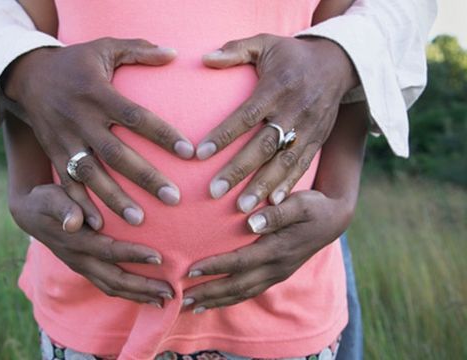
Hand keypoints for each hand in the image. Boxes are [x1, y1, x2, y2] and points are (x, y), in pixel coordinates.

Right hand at [3, 38, 194, 226]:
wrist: (27, 75)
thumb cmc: (76, 62)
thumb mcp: (104, 47)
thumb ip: (139, 49)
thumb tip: (173, 53)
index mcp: (98, 93)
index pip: (135, 117)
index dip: (162, 134)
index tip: (190, 152)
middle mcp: (81, 119)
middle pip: (116, 153)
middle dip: (144, 177)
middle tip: (174, 198)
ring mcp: (65, 139)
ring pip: (91, 174)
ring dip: (114, 199)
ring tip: (139, 220)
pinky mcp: (53, 153)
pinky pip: (66, 182)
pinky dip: (80, 204)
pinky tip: (99, 225)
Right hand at [9, 183, 174, 306]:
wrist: (30, 214)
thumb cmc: (46, 200)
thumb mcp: (51, 197)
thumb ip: (64, 207)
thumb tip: (73, 221)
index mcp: (75, 242)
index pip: (108, 251)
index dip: (133, 255)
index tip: (159, 258)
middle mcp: (80, 260)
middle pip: (114, 279)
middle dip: (143, 287)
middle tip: (171, 291)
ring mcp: (82, 267)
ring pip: (112, 287)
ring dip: (140, 296)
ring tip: (166, 300)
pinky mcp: (86, 269)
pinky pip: (109, 286)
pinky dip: (130, 293)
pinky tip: (149, 296)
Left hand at [181, 190, 353, 312]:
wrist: (335, 219)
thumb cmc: (314, 206)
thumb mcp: (301, 202)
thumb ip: (277, 212)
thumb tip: (251, 221)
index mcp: (278, 249)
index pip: (240, 262)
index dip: (214, 267)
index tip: (189, 270)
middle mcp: (276, 267)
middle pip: (237, 285)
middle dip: (208, 293)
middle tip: (181, 297)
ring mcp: (277, 274)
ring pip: (243, 293)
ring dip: (216, 301)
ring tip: (190, 306)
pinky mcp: (277, 275)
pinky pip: (250, 292)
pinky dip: (229, 299)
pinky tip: (213, 302)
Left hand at [197, 34, 357, 210]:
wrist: (339, 61)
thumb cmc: (291, 54)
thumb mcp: (265, 42)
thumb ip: (235, 50)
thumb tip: (205, 58)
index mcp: (276, 88)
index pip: (247, 115)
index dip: (224, 134)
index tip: (200, 154)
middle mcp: (293, 111)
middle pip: (264, 145)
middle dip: (239, 170)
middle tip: (214, 192)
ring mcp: (308, 128)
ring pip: (284, 162)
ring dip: (262, 186)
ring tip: (242, 209)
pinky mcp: (318, 139)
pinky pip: (303, 166)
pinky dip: (289, 186)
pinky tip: (273, 206)